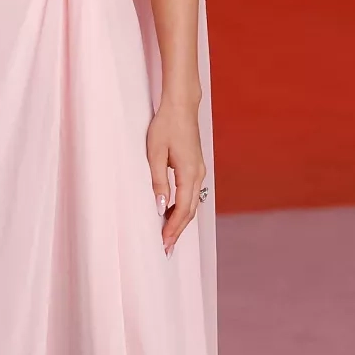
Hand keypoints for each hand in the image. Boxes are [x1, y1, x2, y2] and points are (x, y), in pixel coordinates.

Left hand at [146, 98, 204, 256]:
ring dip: (181, 220)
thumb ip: (158, 181)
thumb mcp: (155, 154)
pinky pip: (191, 194)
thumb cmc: (166, 126)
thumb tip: (160, 206)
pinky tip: (172, 212)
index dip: (173, 228)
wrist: (181, 106)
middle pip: (190, 211)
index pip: (182, 209)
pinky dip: (183, 207)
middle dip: (178, 230)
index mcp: (189, 173)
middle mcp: (198, 174)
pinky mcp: (195, 167)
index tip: (164, 243)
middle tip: (166, 248)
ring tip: (168, 235)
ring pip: (192, 203)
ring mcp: (199, 170)